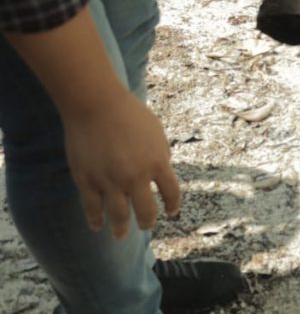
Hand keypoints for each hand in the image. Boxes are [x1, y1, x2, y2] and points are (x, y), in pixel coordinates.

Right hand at [63, 89, 180, 237]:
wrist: (96, 105)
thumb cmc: (129, 114)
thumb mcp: (156, 132)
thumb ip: (160, 154)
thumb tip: (161, 173)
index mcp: (157, 163)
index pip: (171, 193)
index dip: (173, 205)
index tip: (171, 212)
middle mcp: (135, 176)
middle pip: (146, 211)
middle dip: (147, 221)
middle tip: (146, 225)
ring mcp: (110, 181)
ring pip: (118, 216)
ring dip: (121, 228)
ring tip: (121, 235)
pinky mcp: (87, 180)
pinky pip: (92, 208)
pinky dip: (95, 220)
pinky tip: (97, 226)